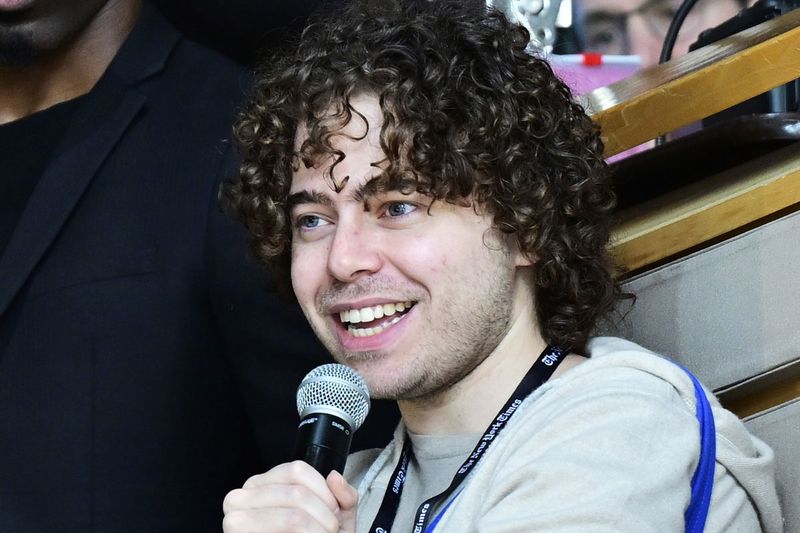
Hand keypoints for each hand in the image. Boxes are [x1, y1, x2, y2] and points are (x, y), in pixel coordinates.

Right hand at [222, 461, 357, 532]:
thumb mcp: (337, 516)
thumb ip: (343, 495)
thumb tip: (334, 477)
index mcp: (261, 484)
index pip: (296, 469)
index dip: (323, 490)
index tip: (334, 510)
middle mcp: (242, 498)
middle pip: (296, 493)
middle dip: (324, 515)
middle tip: (330, 529)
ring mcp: (237, 523)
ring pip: (293, 517)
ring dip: (317, 530)